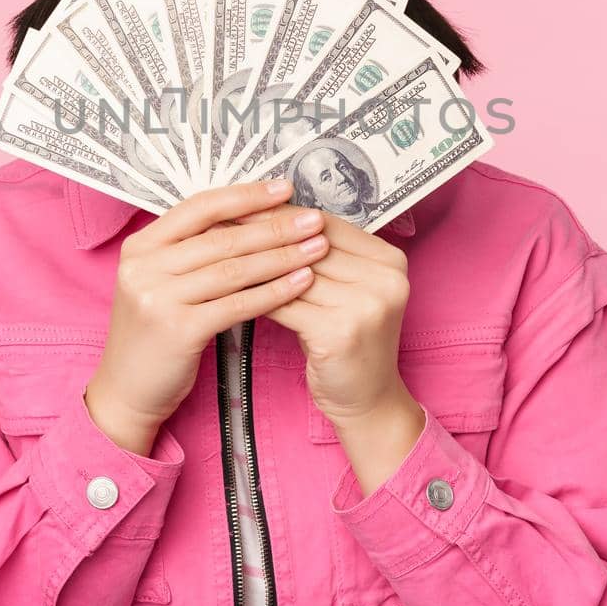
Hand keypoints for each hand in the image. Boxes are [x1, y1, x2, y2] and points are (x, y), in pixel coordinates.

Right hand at [85, 180, 326, 454]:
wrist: (126, 391)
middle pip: (222, 237)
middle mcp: (144, 266)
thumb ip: (191, 252)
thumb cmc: (154, 334)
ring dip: (282, 257)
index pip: (199, 207)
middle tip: (314, 219)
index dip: (244, 196)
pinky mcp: (178, 329)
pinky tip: (300, 283)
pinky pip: (237, 304)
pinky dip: (274, 292)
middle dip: (274, 226)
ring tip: (317, 248)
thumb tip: (251, 218)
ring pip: (233, 269)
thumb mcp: (159, 283)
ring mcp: (157, 297)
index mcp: (140, 246)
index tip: (282, 188)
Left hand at [235, 203, 413, 426]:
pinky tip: (227, 288)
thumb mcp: (347, 292)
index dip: (283, 213)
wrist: (369, 402)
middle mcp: (386, 279)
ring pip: (294, 274)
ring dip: (252, 263)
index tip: (243, 203)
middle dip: (262, 234)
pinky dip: (255, 295)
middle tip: (218, 222)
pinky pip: (285, 304)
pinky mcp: (341, 333)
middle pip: (310, 246)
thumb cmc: (349, 343)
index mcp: (390, 260)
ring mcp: (367, 306)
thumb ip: (322, 257)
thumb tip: (267, 214)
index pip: (328, 223)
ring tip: (216, 252)